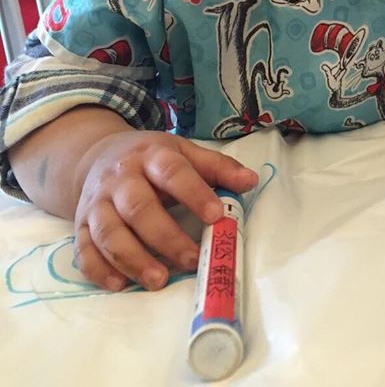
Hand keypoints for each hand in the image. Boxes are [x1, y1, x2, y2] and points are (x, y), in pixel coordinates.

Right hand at [73, 130, 257, 291]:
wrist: (96, 154)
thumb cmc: (151, 158)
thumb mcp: (184, 152)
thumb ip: (217, 167)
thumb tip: (251, 180)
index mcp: (151, 155)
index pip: (173, 172)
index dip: (194, 193)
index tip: (215, 217)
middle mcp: (121, 178)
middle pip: (138, 207)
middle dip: (166, 237)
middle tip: (192, 260)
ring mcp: (97, 202)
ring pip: (108, 232)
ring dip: (132, 259)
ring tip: (159, 281)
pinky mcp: (81, 224)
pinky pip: (83, 250)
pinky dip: (99, 270)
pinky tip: (120, 285)